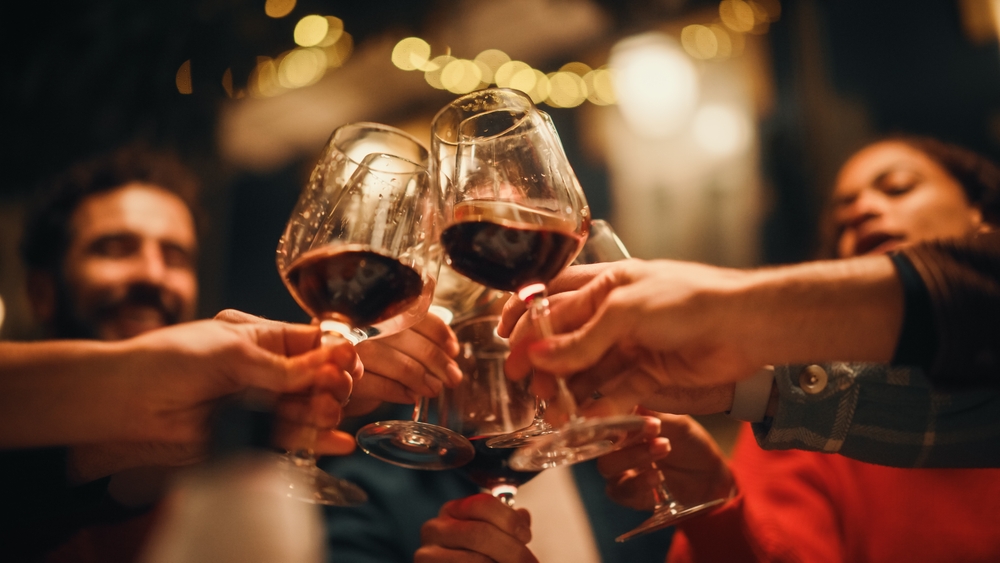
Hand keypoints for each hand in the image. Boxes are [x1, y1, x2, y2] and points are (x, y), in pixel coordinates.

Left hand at [129, 312, 359, 450]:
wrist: (125, 400)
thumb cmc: (170, 360)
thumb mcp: (232, 352)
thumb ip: (281, 367)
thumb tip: (328, 367)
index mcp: (260, 338)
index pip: (312, 342)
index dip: (335, 352)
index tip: (350, 362)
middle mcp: (264, 371)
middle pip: (316, 378)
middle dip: (333, 383)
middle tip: (338, 390)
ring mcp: (258, 403)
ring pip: (305, 408)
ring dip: (323, 410)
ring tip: (330, 413)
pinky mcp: (249, 434)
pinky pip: (289, 438)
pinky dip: (314, 440)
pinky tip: (336, 440)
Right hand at [348, 313, 461, 416]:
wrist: (330, 382)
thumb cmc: (367, 360)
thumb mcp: (390, 343)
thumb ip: (417, 338)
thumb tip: (451, 351)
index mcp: (376, 311)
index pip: (414, 314)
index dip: (439, 332)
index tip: (453, 350)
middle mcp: (362, 326)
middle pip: (409, 339)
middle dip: (437, 360)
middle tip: (453, 377)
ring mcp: (351, 351)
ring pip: (399, 364)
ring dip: (422, 379)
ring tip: (434, 389)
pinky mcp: (346, 378)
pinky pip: (380, 386)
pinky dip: (400, 393)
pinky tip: (411, 397)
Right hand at [416, 493, 536, 562]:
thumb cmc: (470, 559)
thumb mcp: (488, 538)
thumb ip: (505, 525)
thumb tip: (523, 517)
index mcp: (452, 511)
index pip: (482, 503)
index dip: (509, 520)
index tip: (526, 536)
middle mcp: (435, 528)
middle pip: (480, 532)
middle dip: (512, 550)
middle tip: (529, 562)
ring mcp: (428, 554)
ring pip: (476, 559)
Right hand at [501, 260, 759, 411]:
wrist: (745, 325)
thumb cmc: (690, 300)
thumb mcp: (626, 310)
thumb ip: (581, 338)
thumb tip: (540, 356)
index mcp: (606, 283)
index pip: (553, 302)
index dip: (527, 323)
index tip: (507, 346)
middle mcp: (614, 314)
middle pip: (565, 341)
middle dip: (544, 364)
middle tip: (527, 387)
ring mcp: (630, 346)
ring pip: (586, 372)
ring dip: (567, 391)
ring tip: (554, 411)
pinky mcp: (648, 375)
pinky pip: (614, 393)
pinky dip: (598, 407)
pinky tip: (584, 418)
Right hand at [597, 410, 732, 510]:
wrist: (710, 477)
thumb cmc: (691, 444)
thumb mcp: (677, 422)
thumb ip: (654, 412)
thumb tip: (636, 396)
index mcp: (623, 425)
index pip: (604, 417)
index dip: (614, 413)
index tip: (634, 408)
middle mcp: (616, 448)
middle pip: (601, 441)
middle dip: (625, 434)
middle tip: (653, 427)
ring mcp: (621, 472)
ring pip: (608, 466)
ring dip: (633, 456)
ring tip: (663, 447)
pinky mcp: (629, 496)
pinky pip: (622, 491)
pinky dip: (638, 483)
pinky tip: (657, 476)